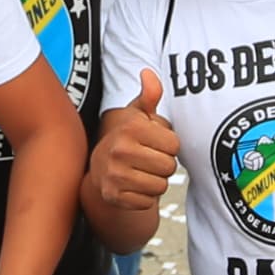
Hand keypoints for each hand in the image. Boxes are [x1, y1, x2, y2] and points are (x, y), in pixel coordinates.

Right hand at [89, 70, 181, 216]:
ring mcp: (114, 174)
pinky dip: (144, 197)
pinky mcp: (113, 195)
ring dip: (155, 183)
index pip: (175, 145)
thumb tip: (148, 72)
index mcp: (131, 128)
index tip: (155, 144)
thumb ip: (149, 95)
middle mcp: (120, 149)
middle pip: (169, 167)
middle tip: (148, 160)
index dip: (169, 146)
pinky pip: (147, 202)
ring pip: (160, 186)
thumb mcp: (137, 115)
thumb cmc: (126, 139)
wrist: (100, 170)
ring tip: (141, 173)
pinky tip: (133, 186)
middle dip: (163, 165)